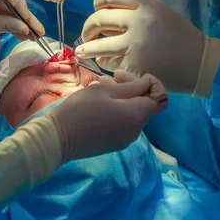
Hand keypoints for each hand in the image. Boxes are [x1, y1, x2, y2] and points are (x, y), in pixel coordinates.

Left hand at [0, 0, 44, 47]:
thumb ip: (6, 24)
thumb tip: (27, 28)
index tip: (23, 16)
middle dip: (24, 16)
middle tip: (38, 31)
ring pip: (9, 8)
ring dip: (20, 22)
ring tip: (34, 37)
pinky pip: (2, 15)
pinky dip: (11, 24)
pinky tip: (23, 35)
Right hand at [44, 70, 167, 162]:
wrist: (58, 139)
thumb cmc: (80, 110)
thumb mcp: (104, 90)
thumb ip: (131, 87)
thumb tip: (148, 84)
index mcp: (137, 115)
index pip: (160, 98)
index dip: (152, 84)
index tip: (131, 76)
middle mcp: (136, 130)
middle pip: (145, 104)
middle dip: (132, 87)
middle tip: (111, 77)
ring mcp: (126, 139)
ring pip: (132, 112)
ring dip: (121, 97)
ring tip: (99, 86)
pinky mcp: (115, 143)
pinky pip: (123, 122)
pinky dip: (116, 109)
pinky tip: (97, 102)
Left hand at [75, 0, 205, 93]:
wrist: (200, 64)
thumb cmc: (179, 36)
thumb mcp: (160, 12)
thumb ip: (135, 9)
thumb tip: (104, 11)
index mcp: (147, 4)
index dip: (99, 0)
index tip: (97, 8)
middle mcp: (138, 22)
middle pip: (98, 19)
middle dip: (88, 27)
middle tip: (87, 33)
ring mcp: (134, 46)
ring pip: (97, 45)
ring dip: (87, 48)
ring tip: (83, 50)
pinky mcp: (132, 67)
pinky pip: (108, 63)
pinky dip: (105, 63)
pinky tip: (107, 63)